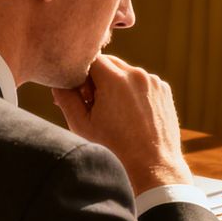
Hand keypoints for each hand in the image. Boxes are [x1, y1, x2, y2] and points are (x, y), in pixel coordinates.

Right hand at [52, 54, 191, 193]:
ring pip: (127, 72)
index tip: (85, 96)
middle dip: (99, 78)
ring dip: (118, 84)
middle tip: (97, 103)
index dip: (83, 75)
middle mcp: (136, 74)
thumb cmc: (113, 145)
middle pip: (109, 62)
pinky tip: (133, 114)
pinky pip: (143, 82)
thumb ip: (65, 99)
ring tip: (117, 112)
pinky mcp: (164, 88)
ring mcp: (153, 80)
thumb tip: (57, 83)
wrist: (152, 161)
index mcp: (115, 78)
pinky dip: (135, 91)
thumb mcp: (82, 124)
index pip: (91, 59)